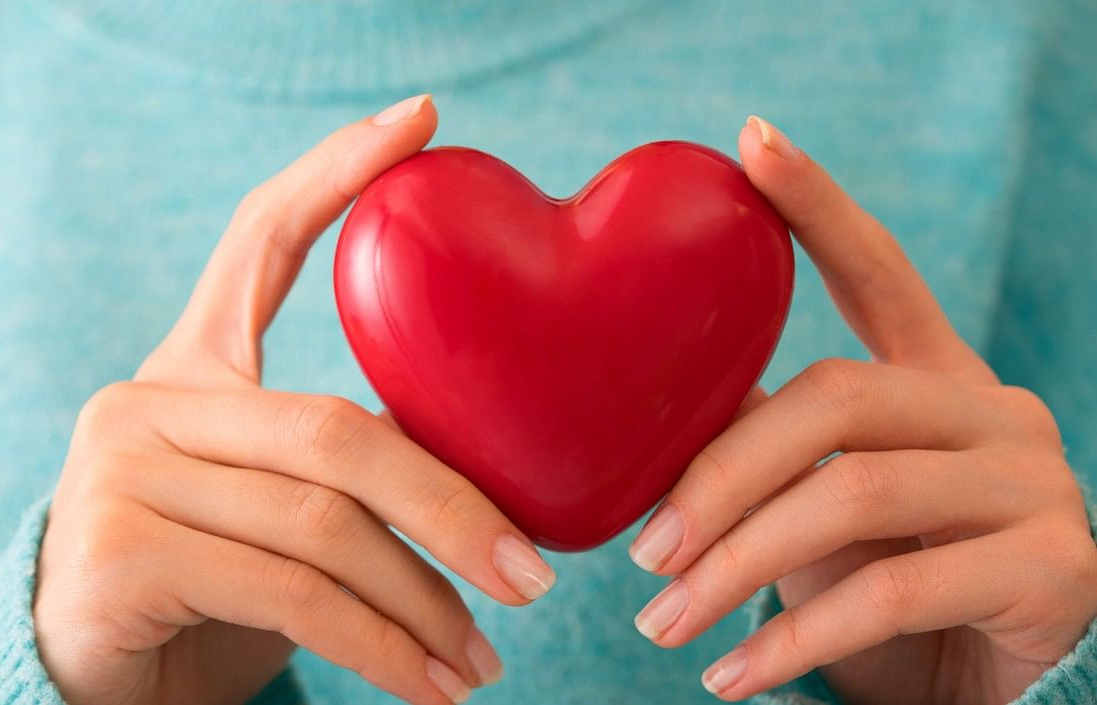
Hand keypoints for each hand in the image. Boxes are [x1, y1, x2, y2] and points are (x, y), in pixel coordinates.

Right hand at [34, 95, 554, 704]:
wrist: (94, 685)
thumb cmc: (207, 592)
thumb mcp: (278, 516)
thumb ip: (342, 469)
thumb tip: (486, 469)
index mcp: (193, 369)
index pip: (260, 241)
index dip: (336, 173)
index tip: (423, 119)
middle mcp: (147, 402)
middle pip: (333, 428)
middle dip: (449, 505)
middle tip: (532, 575)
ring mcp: (122, 471)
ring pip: (322, 523)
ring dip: (423, 601)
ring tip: (485, 658)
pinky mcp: (119, 549)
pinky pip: (289, 593)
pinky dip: (380, 648)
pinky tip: (431, 688)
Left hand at [628, 116, 1096, 703]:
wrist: (985, 688)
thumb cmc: (888, 585)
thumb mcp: (824, 508)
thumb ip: (770, 448)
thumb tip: (648, 421)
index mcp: (937, 378)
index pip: (881, 270)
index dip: (819, 204)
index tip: (753, 141)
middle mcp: (994, 411)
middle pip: (835, 398)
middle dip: (718, 477)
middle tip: (643, 551)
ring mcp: (1035, 484)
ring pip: (856, 495)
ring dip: (738, 565)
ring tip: (660, 622)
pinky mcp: (1052, 569)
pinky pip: (892, 591)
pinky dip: (794, 640)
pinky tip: (730, 678)